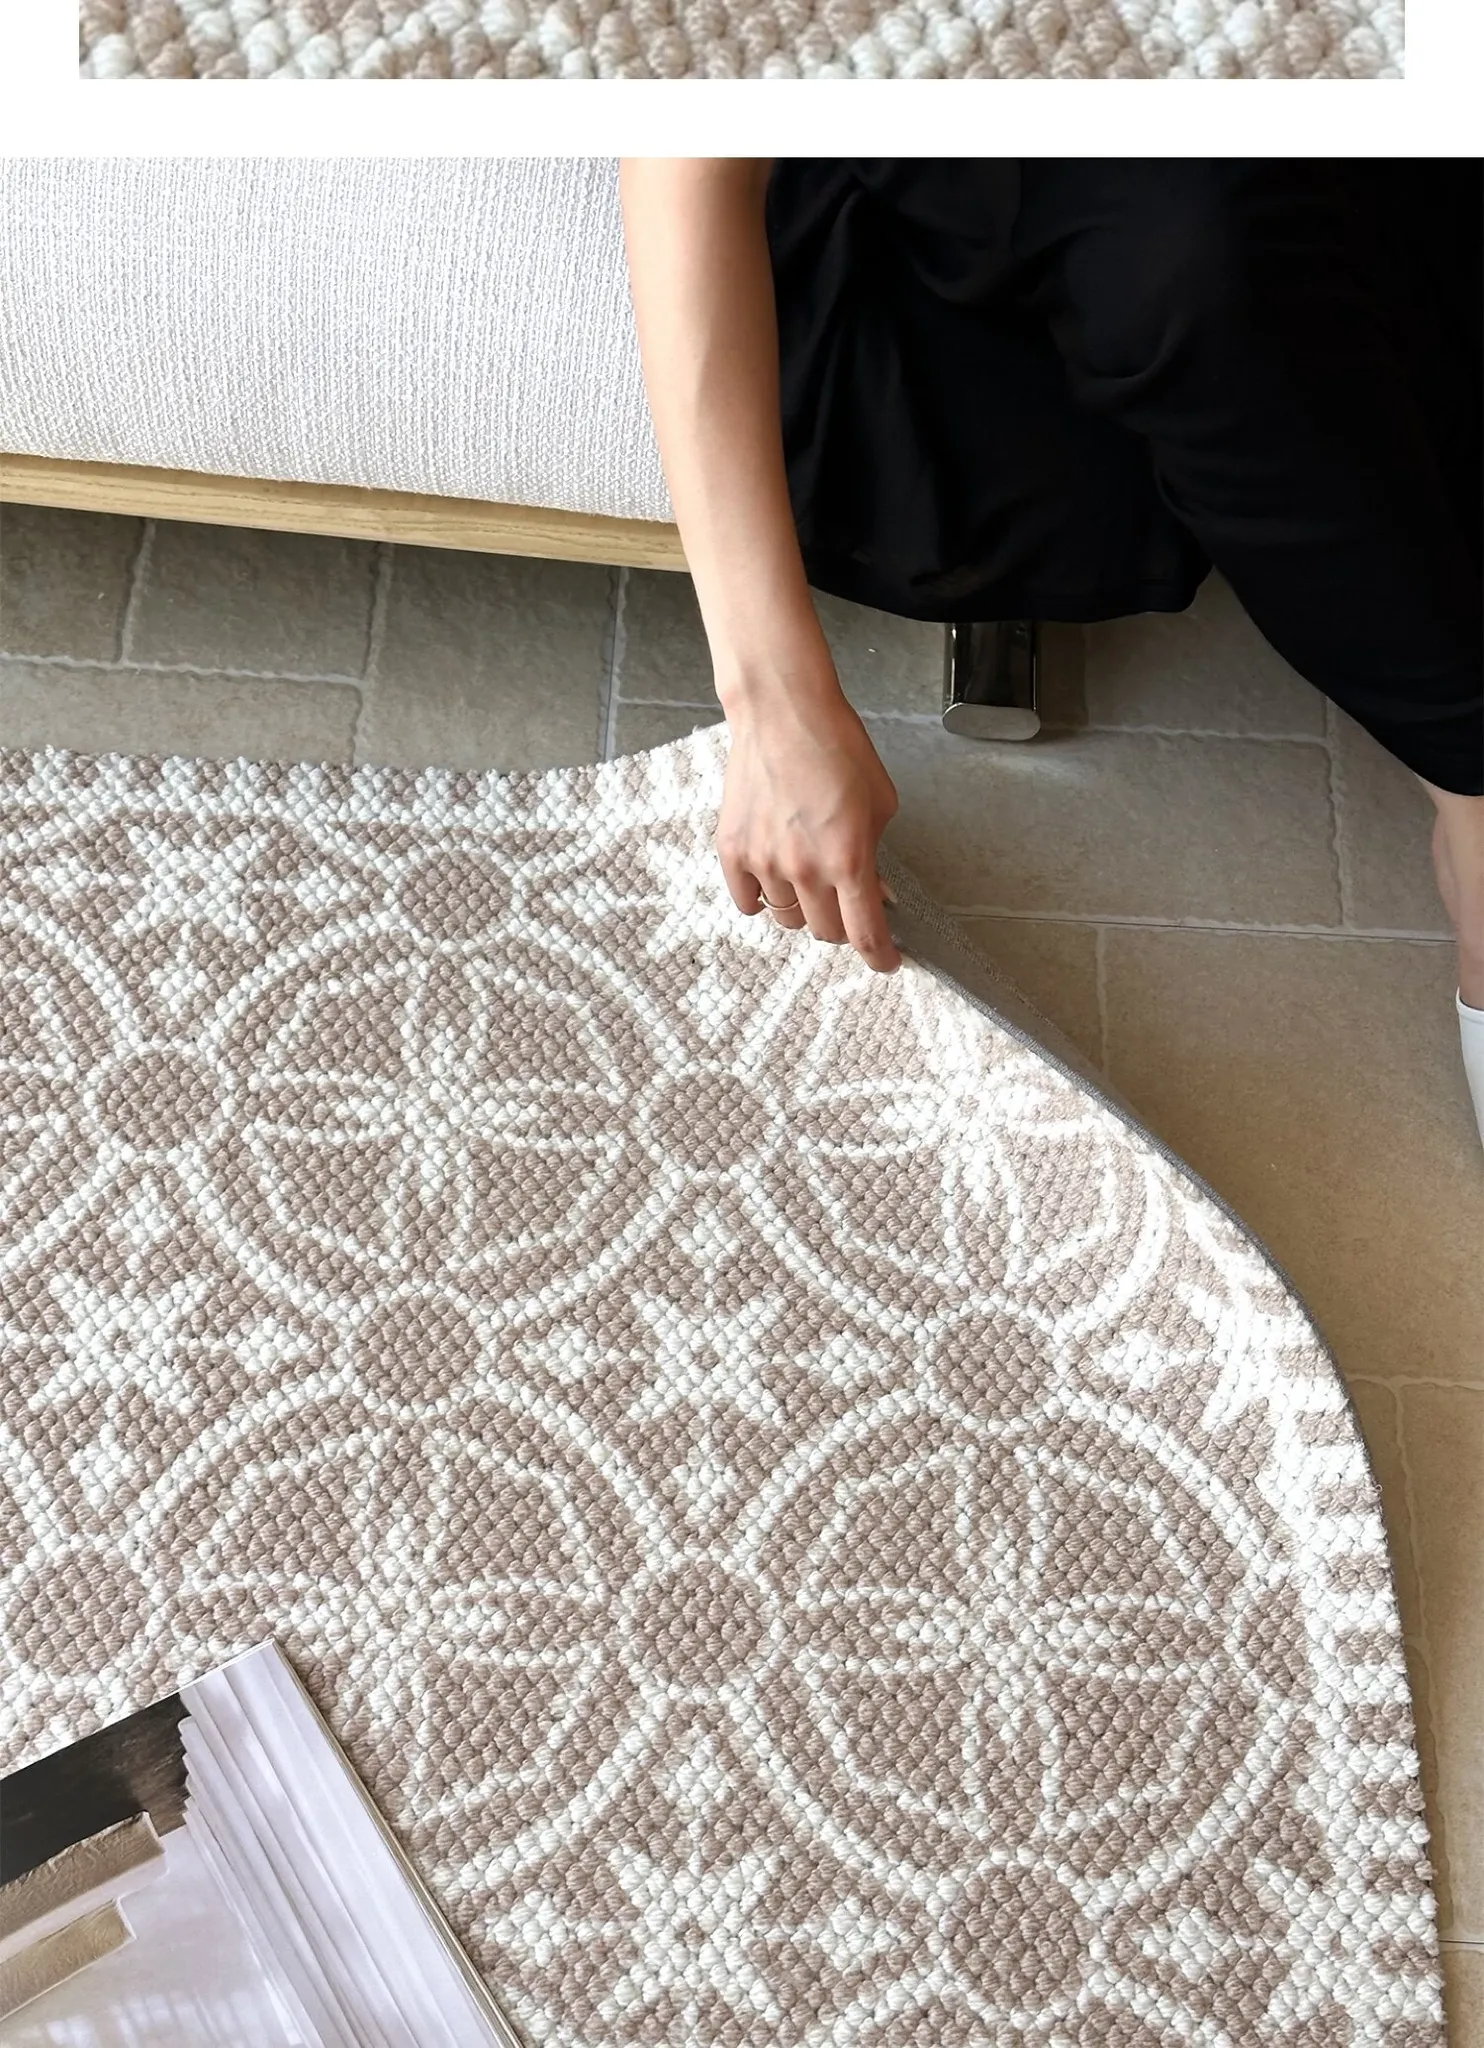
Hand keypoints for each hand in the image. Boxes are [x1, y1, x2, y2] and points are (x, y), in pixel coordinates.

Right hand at [716, 678, 901, 973]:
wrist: (782, 714)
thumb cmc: (837, 748)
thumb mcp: (880, 804)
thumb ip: (877, 855)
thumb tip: (874, 891)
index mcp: (848, 860)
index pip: (865, 934)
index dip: (880, 957)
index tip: (886, 962)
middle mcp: (803, 869)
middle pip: (825, 933)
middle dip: (842, 925)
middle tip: (845, 902)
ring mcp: (763, 862)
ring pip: (786, 919)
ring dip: (803, 908)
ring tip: (807, 877)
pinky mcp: (732, 851)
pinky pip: (747, 901)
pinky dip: (762, 899)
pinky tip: (773, 878)